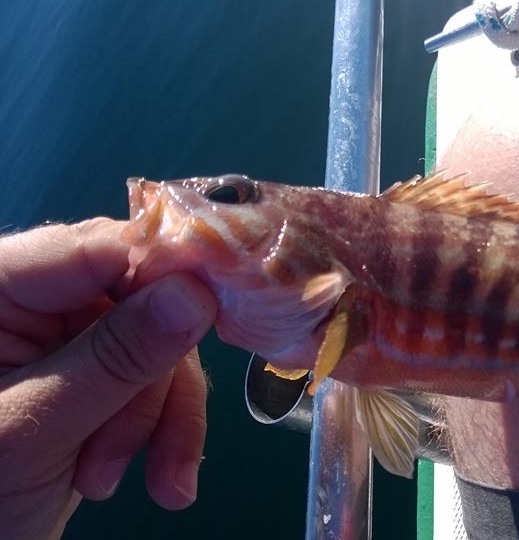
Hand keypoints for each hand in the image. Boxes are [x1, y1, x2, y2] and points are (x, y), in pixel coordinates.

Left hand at [0, 218, 216, 539]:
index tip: (220, 302)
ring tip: (157, 484)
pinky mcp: (98, 378)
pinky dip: (167, 433)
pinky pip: (160, 384)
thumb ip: (115, 356)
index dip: (165, 270)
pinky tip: (165, 482)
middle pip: (141, 302)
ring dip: (164, 422)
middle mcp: (36, 303)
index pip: (93, 249)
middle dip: (158, 381)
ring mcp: (69, 341)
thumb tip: (195, 292)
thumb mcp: (37, 426)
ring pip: (162, 348)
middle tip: (161, 448)